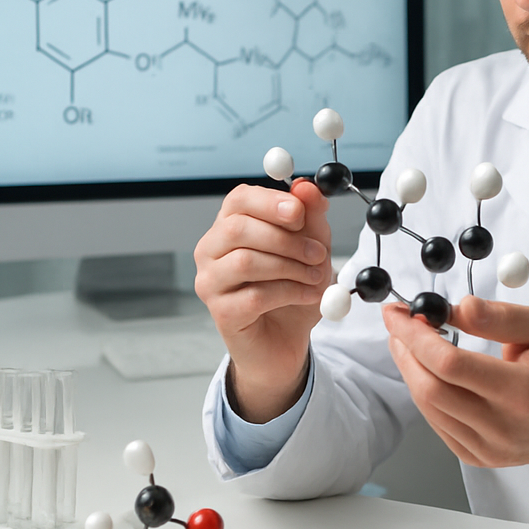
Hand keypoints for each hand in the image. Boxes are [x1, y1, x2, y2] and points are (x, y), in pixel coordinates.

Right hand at [193, 180, 331, 421]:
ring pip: (246, 262)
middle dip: (285, 239)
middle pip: (238, 228)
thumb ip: (310, 216)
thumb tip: (307, 186)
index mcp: (229, 225)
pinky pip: (255, 295)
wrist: (286, 342)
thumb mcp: (311, 246)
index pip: (238, 199)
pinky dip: (290, 292)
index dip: (270, 201)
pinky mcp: (221, 313)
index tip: (300, 212)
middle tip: (318, 252)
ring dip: (291, 267)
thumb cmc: (293, 288)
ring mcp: (210, 282)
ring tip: (318, 276)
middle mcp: (211, 250)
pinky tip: (308, 295)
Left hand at [384, 296, 528, 487]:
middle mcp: (504, 429)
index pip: (452, 366)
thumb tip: (456, 307)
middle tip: (398, 322)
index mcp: (523, 394)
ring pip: (429, 407)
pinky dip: (426, 392)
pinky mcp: (480, 458)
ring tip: (408, 341)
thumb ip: (500, 316)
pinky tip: (427, 369)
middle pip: (431, 389)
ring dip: (410, 370)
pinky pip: (438, 423)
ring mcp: (489, 450)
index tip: (399, 313)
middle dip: (405, 351)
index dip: (418, 337)